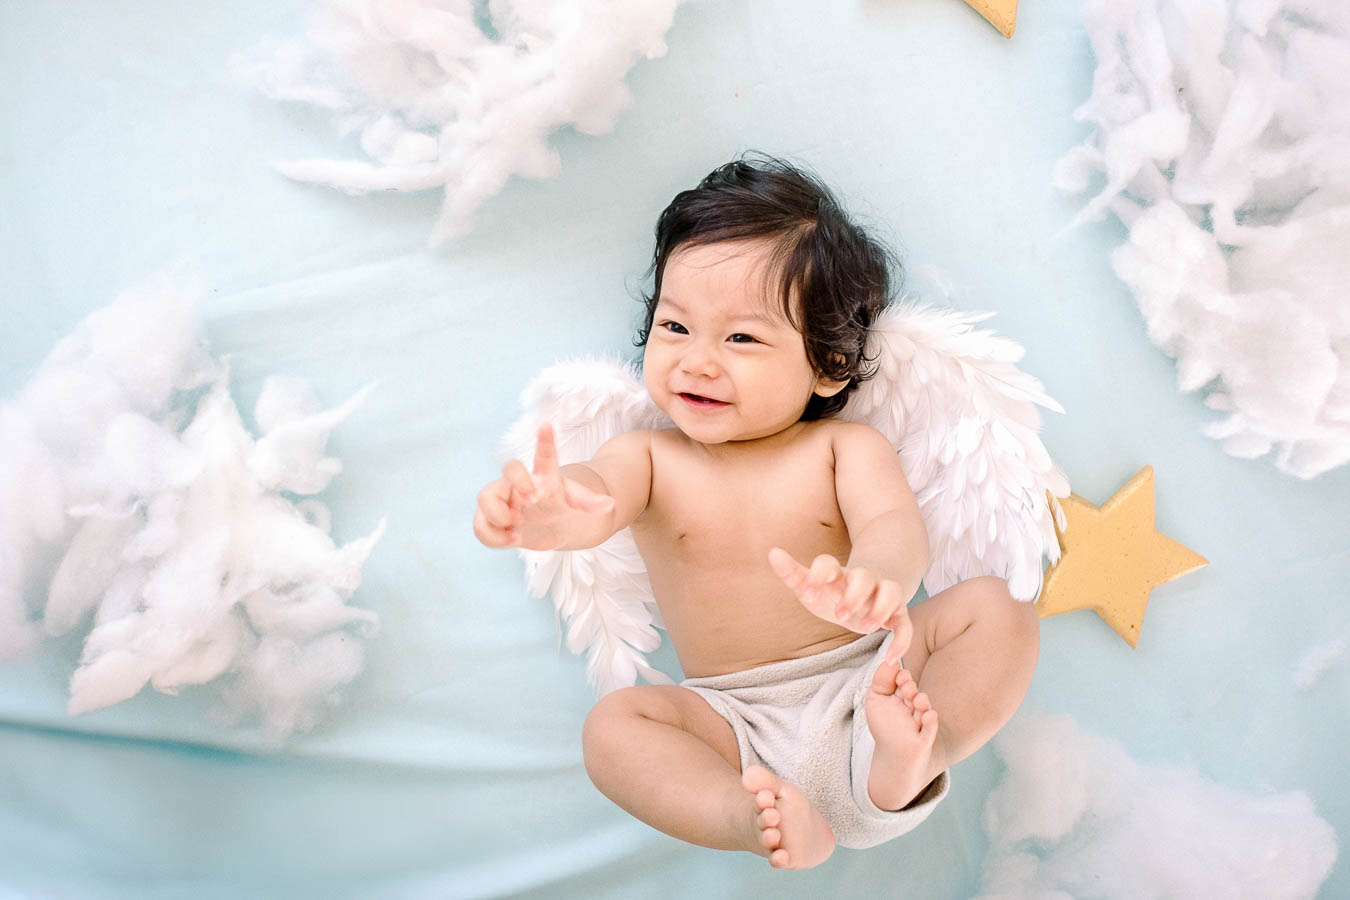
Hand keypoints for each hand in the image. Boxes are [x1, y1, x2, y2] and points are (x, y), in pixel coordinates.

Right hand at [474, 424, 614, 549]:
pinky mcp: (493, 521)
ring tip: (518, 526)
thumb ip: (590, 503)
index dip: (545, 441)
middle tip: (531, 499)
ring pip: (484, 498)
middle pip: (508, 469)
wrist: (548, 522)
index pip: (543, 455)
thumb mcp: (576, 502)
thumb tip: (610, 504)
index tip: (548, 425)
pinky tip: (513, 539)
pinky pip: (480, 526)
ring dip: (499, 516)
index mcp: (543, 476)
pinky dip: (493, 536)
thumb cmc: (560, 503)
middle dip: (518, 481)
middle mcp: (519, 484)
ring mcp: (503, 501)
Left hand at [767, 547, 912, 662]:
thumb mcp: (810, 585)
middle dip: (853, 595)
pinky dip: (901, 641)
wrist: (867, 590)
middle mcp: (863, 580)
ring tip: (864, 627)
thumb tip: (773, 552)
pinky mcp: (896, 614)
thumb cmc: (832, 590)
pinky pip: (905, 624)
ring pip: (891, 591)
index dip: (819, 575)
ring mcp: (882, 595)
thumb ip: (791, 573)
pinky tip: (889, 659)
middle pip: (864, 576)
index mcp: (838, 573)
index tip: (809, 595)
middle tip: (839, 614)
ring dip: (880, 608)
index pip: (828, 563)